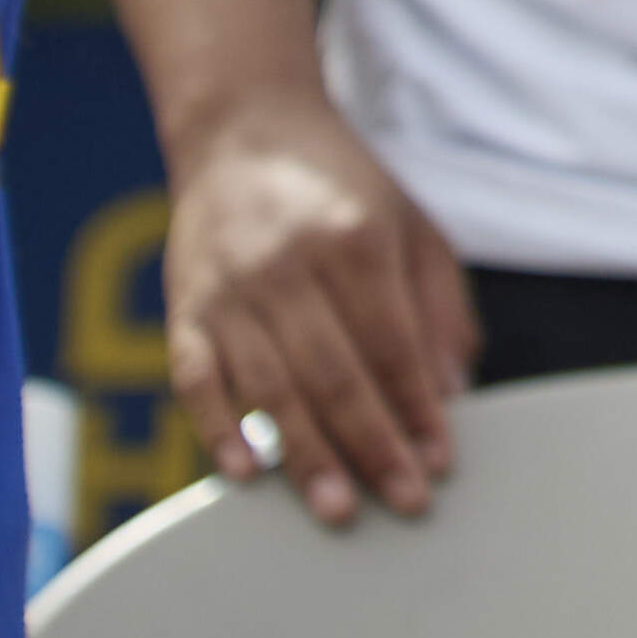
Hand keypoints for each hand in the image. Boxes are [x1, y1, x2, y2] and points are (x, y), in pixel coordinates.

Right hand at [166, 95, 472, 527]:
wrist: (246, 131)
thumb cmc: (341, 185)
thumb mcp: (412, 224)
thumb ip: (437, 304)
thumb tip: (452, 388)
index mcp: (356, 240)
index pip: (393, 344)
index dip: (417, 406)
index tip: (440, 459)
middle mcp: (289, 267)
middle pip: (335, 374)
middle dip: (373, 444)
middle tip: (402, 499)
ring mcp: (230, 290)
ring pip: (270, 388)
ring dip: (306, 455)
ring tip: (338, 506)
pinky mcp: (183, 308)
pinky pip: (196, 381)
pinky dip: (218, 429)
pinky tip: (245, 472)